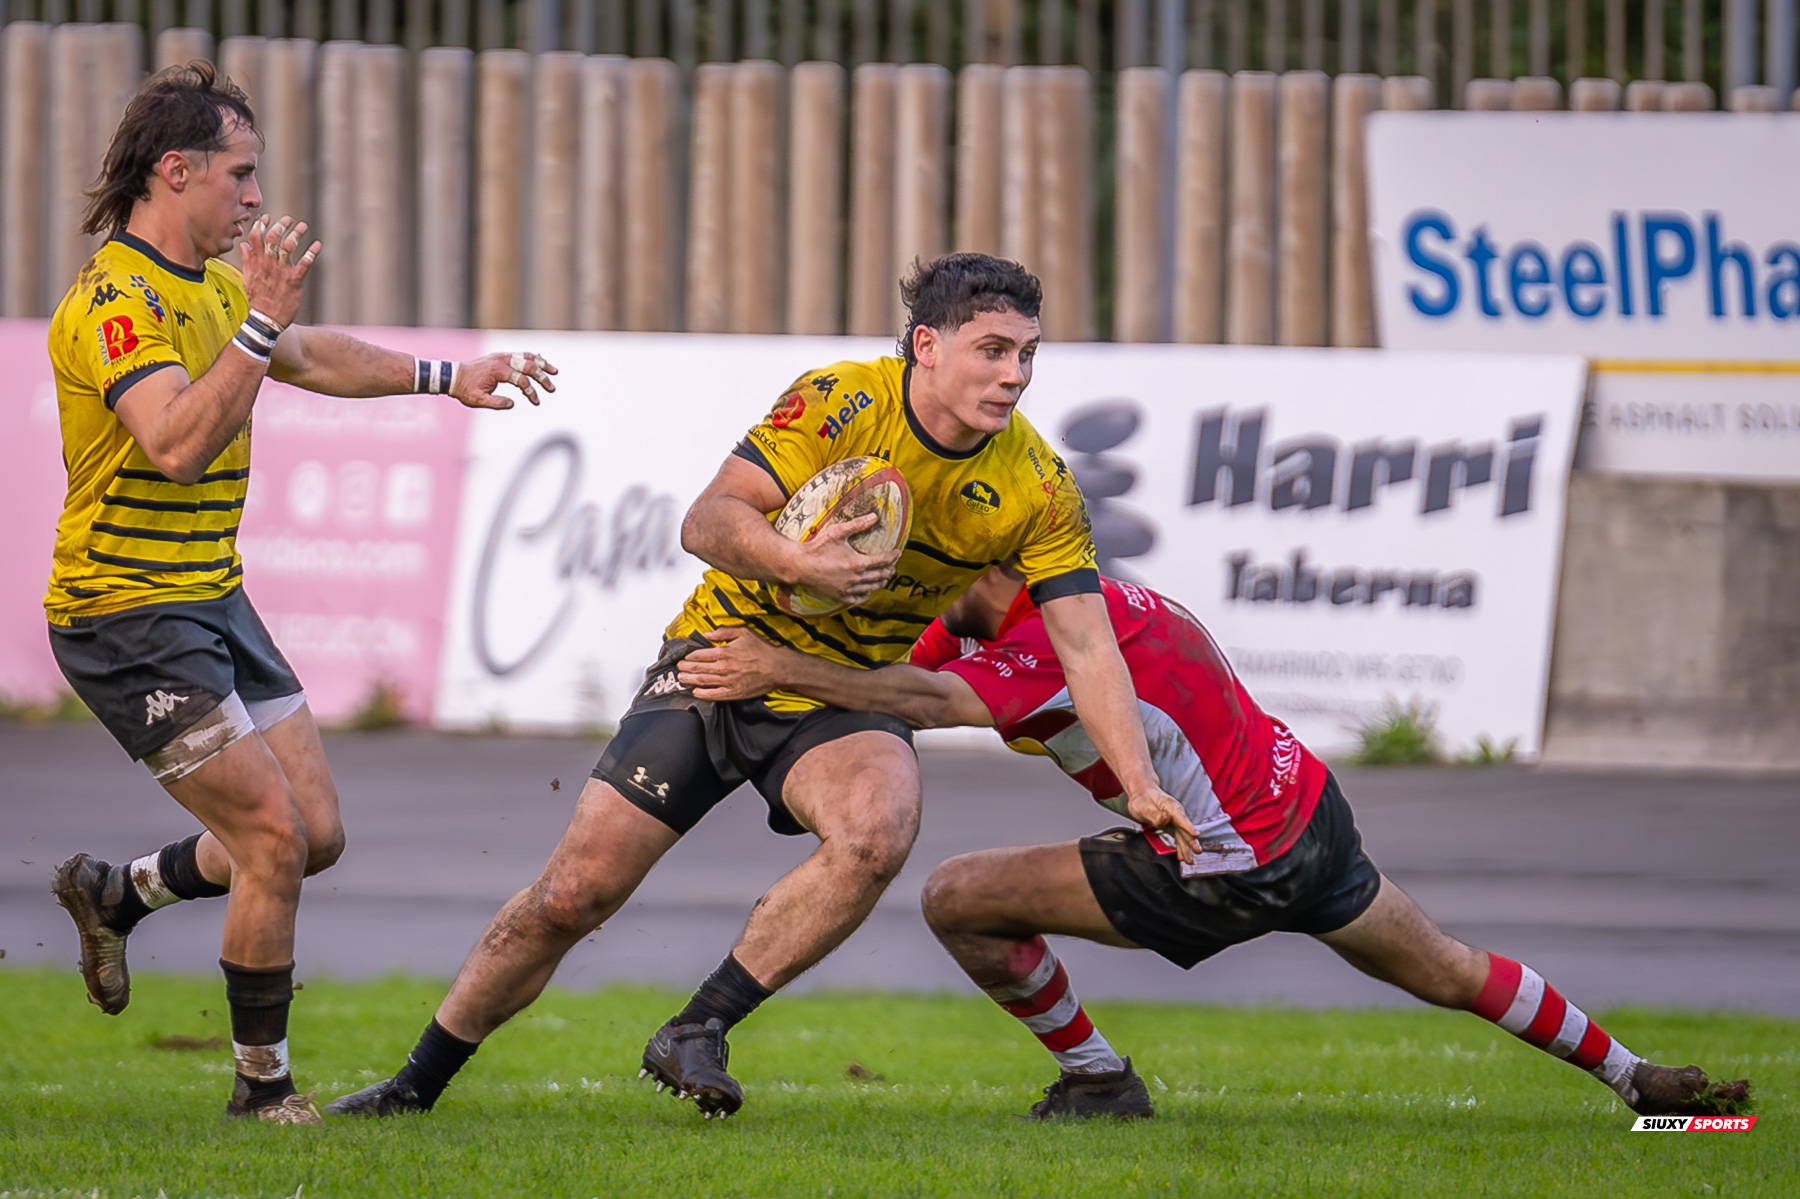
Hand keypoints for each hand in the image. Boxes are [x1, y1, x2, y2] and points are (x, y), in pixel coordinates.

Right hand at [238, 215, 318, 327]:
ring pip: (288, 246)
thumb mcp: (247, 278)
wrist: (265, 319)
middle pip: (274, 237)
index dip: (261, 225)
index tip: (266, 217)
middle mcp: (269, 263)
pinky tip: (317, 244)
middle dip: (281, 225)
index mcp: (257, 262)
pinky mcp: (294, 280)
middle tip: (289, 219)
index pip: (256, 237)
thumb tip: (244, 245)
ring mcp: (282, 271)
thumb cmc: (258, 299)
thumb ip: (247, 260)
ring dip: (296, 234)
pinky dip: (311, 253)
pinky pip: (305, 263)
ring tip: (303, 226)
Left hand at [452, 351, 558, 409]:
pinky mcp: (501, 357)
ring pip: (527, 357)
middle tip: (552, 388)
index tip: (536, 402)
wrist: (453, 376)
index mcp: (498, 370)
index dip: (531, 392)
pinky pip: (520, 355)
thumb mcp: (478, 401)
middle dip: (542, 378)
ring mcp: (501, 356)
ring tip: (554, 371)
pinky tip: (541, 362)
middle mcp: (501, 360)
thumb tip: (513, 404)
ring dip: (542, 364)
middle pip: (529, 366)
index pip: (521, 380)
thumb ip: (496, 403)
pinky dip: (532, 358)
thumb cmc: (465, 390)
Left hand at [678, 627, 792, 699]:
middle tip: (679, 668)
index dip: (690, 657)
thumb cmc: (762, 650)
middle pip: (698, 669)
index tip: (685, 658)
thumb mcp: (743, 633)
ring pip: (703, 681)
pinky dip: (703, 694)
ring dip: (690, 680)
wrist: (777, 667)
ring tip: (682, 679)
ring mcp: (728, 681)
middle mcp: (724, 667)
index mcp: (724, 652)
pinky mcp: (734, 692)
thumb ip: (723, 632)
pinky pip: (715, 694)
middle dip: (686, 668)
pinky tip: (696, 692)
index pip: (700, 655)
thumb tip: (708, 634)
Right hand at [790, 512, 901, 606]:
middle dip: (889, 570)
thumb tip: (875, 517)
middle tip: (893, 566)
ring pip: (871, 588)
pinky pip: (858, 599)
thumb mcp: (838, 532)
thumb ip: (858, 524)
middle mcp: (855, 579)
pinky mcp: (839, 596)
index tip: (898, 553)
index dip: (892, 556)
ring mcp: (847, 589)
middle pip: (879, 575)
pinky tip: (868, 593)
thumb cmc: (817, 547)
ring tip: (885, 578)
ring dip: (880, 583)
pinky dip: (866, 596)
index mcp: (858, 563)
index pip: (882, 560)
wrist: (799, 565)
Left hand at [1126, 786, 1198, 863]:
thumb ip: (1155, 814)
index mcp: (1170, 806)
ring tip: (1190, 861)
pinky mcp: (1171, 825)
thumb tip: (1166, 818)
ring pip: (1183, 836)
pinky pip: (1178, 837)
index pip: (1181, 818)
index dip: (1188, 826)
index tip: (1196, 834)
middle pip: (1185, 829)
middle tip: (1198, 852)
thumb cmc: (1142, 799)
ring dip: (1187, 848)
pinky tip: (1182, 856)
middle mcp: (1176, 814)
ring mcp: (1175, 820)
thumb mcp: (1144, 807)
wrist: (1142, 794)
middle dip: (1191, 842)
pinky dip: (1180, 847)